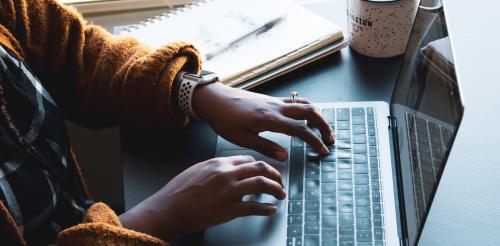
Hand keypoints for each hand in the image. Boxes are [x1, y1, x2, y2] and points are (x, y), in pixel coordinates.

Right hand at [119, 155, 285, 240]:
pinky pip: (255, 207)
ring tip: (280, 194)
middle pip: (260, 168)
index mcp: (218, 163)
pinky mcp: (229, 209)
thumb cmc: (178, 192)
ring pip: (262, 184)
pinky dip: (266, 209)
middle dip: (275, 175)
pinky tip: (271, 210)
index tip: (265, 172)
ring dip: (276, 189)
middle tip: (280, 182)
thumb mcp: (197, 170)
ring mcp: (229, 191)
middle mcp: (226, 174)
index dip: (260, 166)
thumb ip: (215, 168)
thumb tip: (229, 170)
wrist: (168, 209)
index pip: (248, 160)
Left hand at [192, 82, 334, 160]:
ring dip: (317, 115)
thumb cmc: (224, 119)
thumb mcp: (242, 139)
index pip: (300, 129)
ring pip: (304, 104)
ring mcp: (274, 101)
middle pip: (309, 111)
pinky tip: (305, 117)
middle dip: (323, 125)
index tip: (323, 151)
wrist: (214, 99)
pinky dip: (306, 109)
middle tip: (330, 139)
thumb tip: (285, 157)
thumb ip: (266, 147)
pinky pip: (294, 101)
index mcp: (270, 119)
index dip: (314, 141)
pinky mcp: (270, 99)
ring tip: (322, 128)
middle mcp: (276, 107)